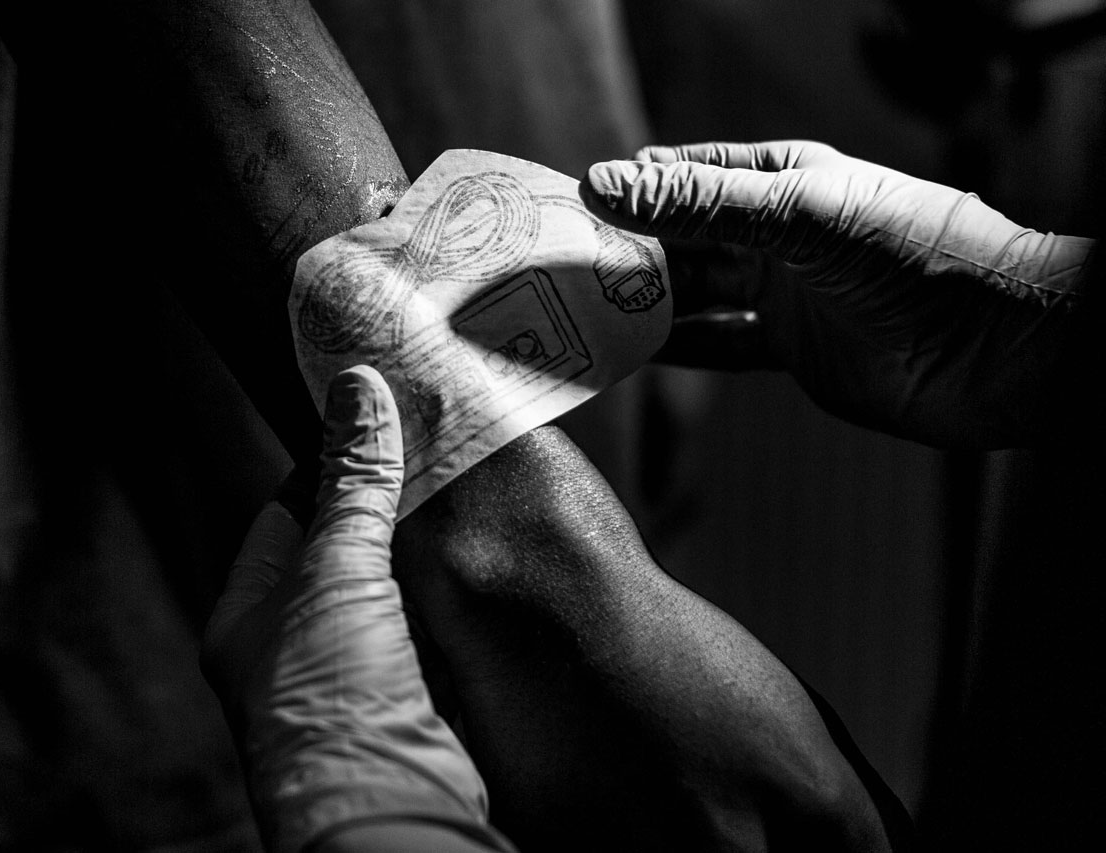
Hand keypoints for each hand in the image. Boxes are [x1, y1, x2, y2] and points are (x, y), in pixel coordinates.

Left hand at [202, 366, 511, 852]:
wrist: (388, 806)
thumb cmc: (330, 698)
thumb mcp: (336, 570)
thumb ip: (354, 485)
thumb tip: (357, 391)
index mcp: (250, 613)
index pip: (286, 512)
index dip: (330, 464)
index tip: (376, 421)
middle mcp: (295, 643)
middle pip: (343, 548)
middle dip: (386, 503)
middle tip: (434, 446)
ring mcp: (356, 672)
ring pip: (392, 588)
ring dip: (423, 549)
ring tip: (465, 488)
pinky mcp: (411, 694)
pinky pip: (431, 627)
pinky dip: (452, 595)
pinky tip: (481, 557)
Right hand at [582, 140, 1094, 446]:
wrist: (993, 350)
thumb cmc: (914, 257)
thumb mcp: (801, 215)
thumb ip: (702, 205)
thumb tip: (606, 184)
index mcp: (782, 179)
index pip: (686, 176)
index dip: (629, 189)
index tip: (568, 208)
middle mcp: (777, 232)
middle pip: (682, 238)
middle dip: (626, 250)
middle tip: (560, 269)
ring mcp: (782, 292)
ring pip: (694, 293)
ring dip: (644, 302)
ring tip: (581, 312)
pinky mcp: (789, 348)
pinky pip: (717, 343)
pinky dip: (676, 348)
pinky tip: (631, 352)